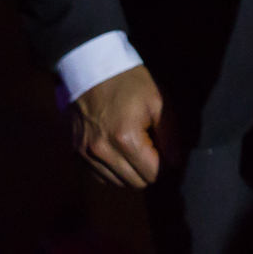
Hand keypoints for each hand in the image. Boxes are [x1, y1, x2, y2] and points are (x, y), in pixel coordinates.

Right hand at [70, 65, 165, 187]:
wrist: (90, 70)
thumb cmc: (129, 83)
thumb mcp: (158, 102)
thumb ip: (170, 134)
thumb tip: (177, 162)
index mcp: (125, 139)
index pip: (152, 173)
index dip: (166, 167)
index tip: (169, 154)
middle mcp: (102, 152)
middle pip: (135, 183)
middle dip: (149, 172)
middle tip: (154, 152)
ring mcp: (85, 155)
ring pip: (116, 183)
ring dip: (130, 173)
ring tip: (137, 151)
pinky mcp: (75, 154)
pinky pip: (98, 177)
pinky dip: (112, 172)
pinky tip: (119, 155)